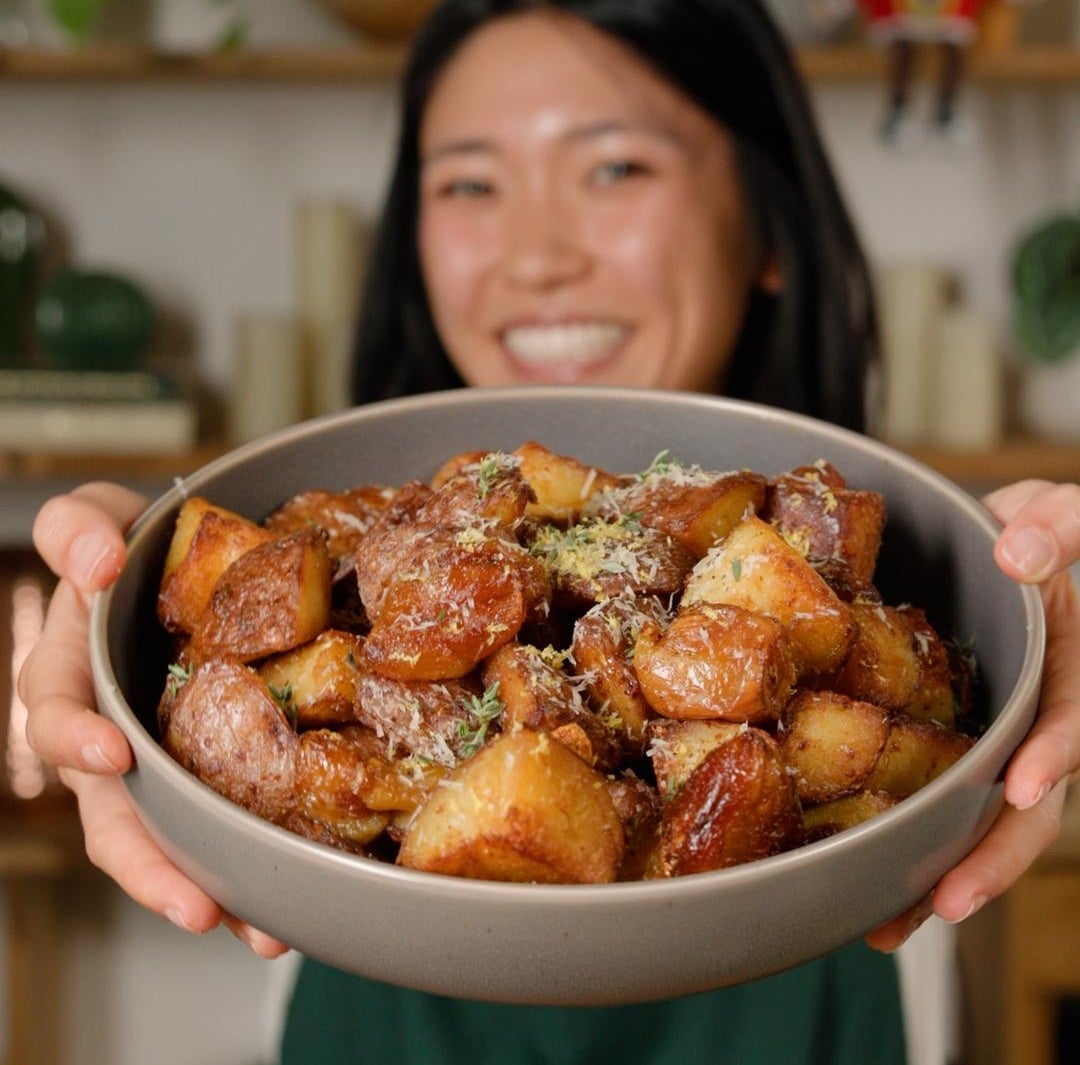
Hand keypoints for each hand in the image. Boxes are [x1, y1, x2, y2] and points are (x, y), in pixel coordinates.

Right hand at [19, 483, 286, 957]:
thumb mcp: (100, 518)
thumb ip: (77, 528)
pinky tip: (298, 896)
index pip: (57, 717)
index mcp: (74, 678)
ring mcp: (166, 762)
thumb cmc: (138, 544)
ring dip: (214, 890)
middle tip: (197, 907)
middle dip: (151, 868)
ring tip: (264, 933)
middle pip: (115, 818)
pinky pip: (231, 821)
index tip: (112, 754)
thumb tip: (95, 560)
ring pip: (176, 842)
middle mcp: (115, 737)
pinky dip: (258, 862)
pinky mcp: (218, 768)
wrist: (195, 563)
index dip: (75, 741)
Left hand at [868, 479, 1079, 950]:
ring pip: (980, 816)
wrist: (1023, 538)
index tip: (1025, 786)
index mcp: (1072, 668)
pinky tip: (863, 872)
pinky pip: (939, 790)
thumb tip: (1018, 553)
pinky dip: (909, 832)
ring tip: (886, 923)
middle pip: (1029, 803)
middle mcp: (1040, 715)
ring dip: (941, 869)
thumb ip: (1054, 531)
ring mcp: (1001, 735)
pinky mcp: (959, 737)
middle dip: (991, 856)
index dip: (1054, 754)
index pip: (1073, 719)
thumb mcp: (1065, 517)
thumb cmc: (1050, 531)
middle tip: (940, 905)